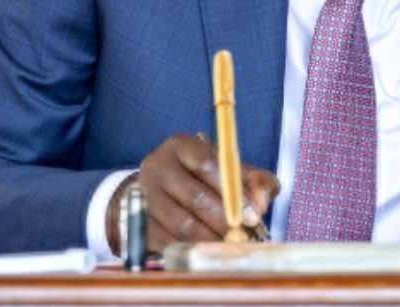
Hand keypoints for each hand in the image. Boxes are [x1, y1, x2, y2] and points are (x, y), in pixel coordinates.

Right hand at [106, 134, 279, 250]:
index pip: (207, 163)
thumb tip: (261, 201)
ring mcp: (144, 195)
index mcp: (181, 146)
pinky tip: (210, 253)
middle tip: (246, 236)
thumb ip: (254, 180)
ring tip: (231, 246)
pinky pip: (168, 242)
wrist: (157, 193)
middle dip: (226, 220)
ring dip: (212, 239)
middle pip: (195, 196)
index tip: (254, 214)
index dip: (233, 190)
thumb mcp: (229, 171)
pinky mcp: (138, 222)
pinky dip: (193, 250)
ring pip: (182, 223)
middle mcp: (157, 166)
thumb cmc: (201, 180)